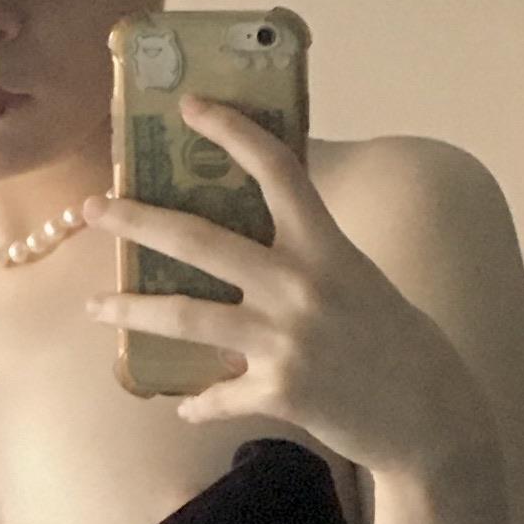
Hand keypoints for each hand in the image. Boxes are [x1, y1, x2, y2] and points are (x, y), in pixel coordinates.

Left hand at [80, 99, 491, 480]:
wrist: (431, 417)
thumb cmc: (397, 342)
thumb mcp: (359, 278)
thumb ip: (309, 257)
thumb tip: (252, 246)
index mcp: (326, 246)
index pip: (277, 170)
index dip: (232, 132)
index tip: (190, 106)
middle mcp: (301, 285)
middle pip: (200, 241)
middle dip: (137, 221)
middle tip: (93, 207)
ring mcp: (286, 340)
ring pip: (186, 316)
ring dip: (131, 310)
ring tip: (95, 307)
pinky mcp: (280, 391)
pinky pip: (218, 395)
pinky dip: (198, 402)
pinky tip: (185, 405)